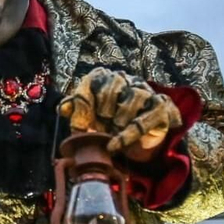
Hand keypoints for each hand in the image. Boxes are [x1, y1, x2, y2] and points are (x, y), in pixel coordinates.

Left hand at [58, 68, 182, 159]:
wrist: (137, 141)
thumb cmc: (108, 124)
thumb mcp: (88, 119)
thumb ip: (75, 112)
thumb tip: (63, 109)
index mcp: (104, 78)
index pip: (91, 82)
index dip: (83, 105)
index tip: (77, 127)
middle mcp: (126, 79)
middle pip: (112, 86)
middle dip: (103, 111)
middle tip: (100, 127)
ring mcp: (145, 91)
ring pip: (132, 98)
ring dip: (119, 121)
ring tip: (112, 133)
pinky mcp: (160, 107)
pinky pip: (143, 119)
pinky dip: (127, 136)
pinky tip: (115, 145)